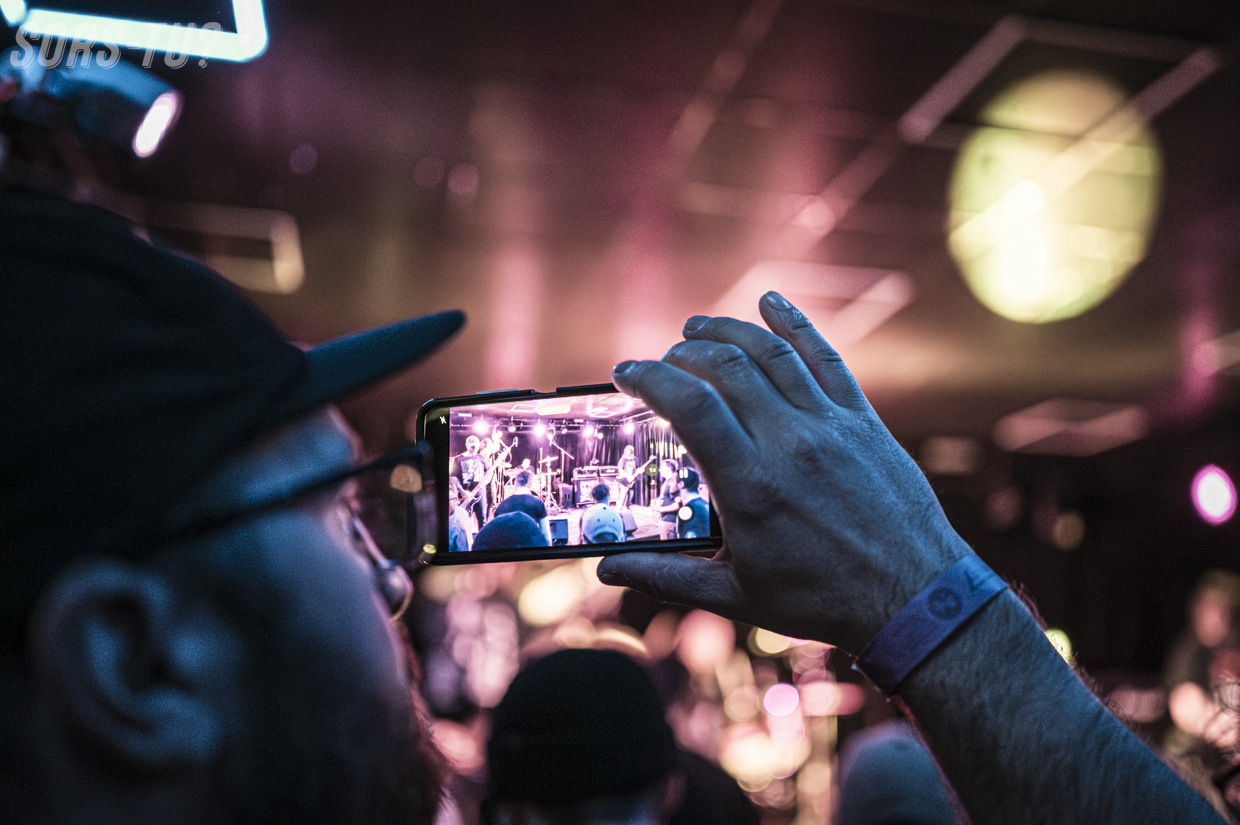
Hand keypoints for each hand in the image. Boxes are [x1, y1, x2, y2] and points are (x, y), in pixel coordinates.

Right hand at [598, 292, 970, 653]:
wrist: (913, 598)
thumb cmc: (822, 601)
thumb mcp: (735, 595)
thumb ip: (665, 576)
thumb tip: (607, 569)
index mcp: (749, 485)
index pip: (688, 404)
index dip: (650, 377)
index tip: (626, 372)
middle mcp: (788, 443)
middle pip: (724, 367)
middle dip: (681, 354)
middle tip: (662, 360)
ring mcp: (829, 426)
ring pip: (770, 353)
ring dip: (727, 330)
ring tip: (696, 327)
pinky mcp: (862, 421)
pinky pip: (825, 358)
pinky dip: (795, 324)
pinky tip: (770, 301)